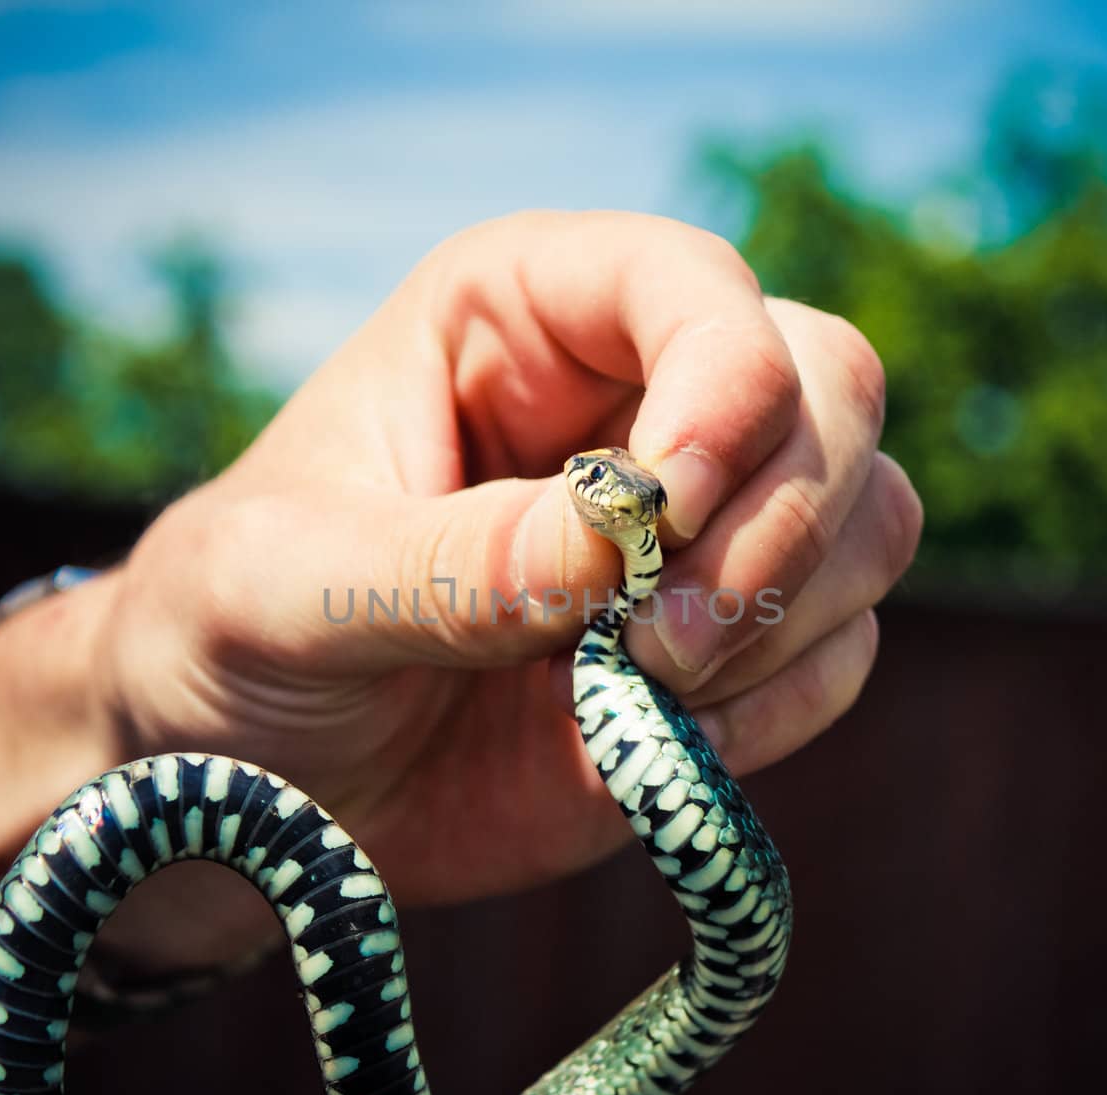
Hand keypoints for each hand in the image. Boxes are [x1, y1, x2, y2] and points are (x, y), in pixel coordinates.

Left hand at [0, 211, 921, 916]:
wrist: (256, 795)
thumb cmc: (235, 637)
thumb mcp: (287, 587)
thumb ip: (443, 564)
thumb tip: (618, 553)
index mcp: (524, 317)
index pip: (697, 286)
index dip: (722, 381)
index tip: (662, 516)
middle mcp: (639, 400)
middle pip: (832, 385)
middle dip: (776, 520)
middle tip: (652, 641)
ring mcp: (701, 532)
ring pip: (871, 518)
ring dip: (783, 617)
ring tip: (634, 693)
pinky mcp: (730, 652)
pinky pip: (844, 654)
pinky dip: (776, 706)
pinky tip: (650, 740)